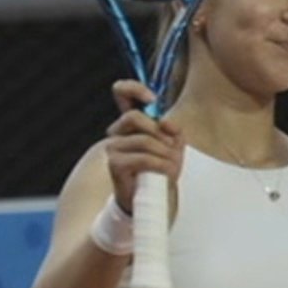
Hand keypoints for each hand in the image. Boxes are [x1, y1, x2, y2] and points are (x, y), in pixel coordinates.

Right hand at [103, 79, 182, 213]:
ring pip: (144, 140)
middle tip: (171, 147)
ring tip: (173, 166)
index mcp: (131, 124)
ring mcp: (113, 148)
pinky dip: (161, 165)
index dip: (134, 89)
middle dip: (159, 132)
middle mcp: (118, 132)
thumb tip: (167, 123)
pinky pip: (143, 158)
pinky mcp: (114, 164)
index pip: (122, 94)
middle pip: (134, 117)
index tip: (152, 99)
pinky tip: (167, 172)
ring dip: (165, 154)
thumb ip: (173, 131)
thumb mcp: (174, 147)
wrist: (151, 198)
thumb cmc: (160, 171)